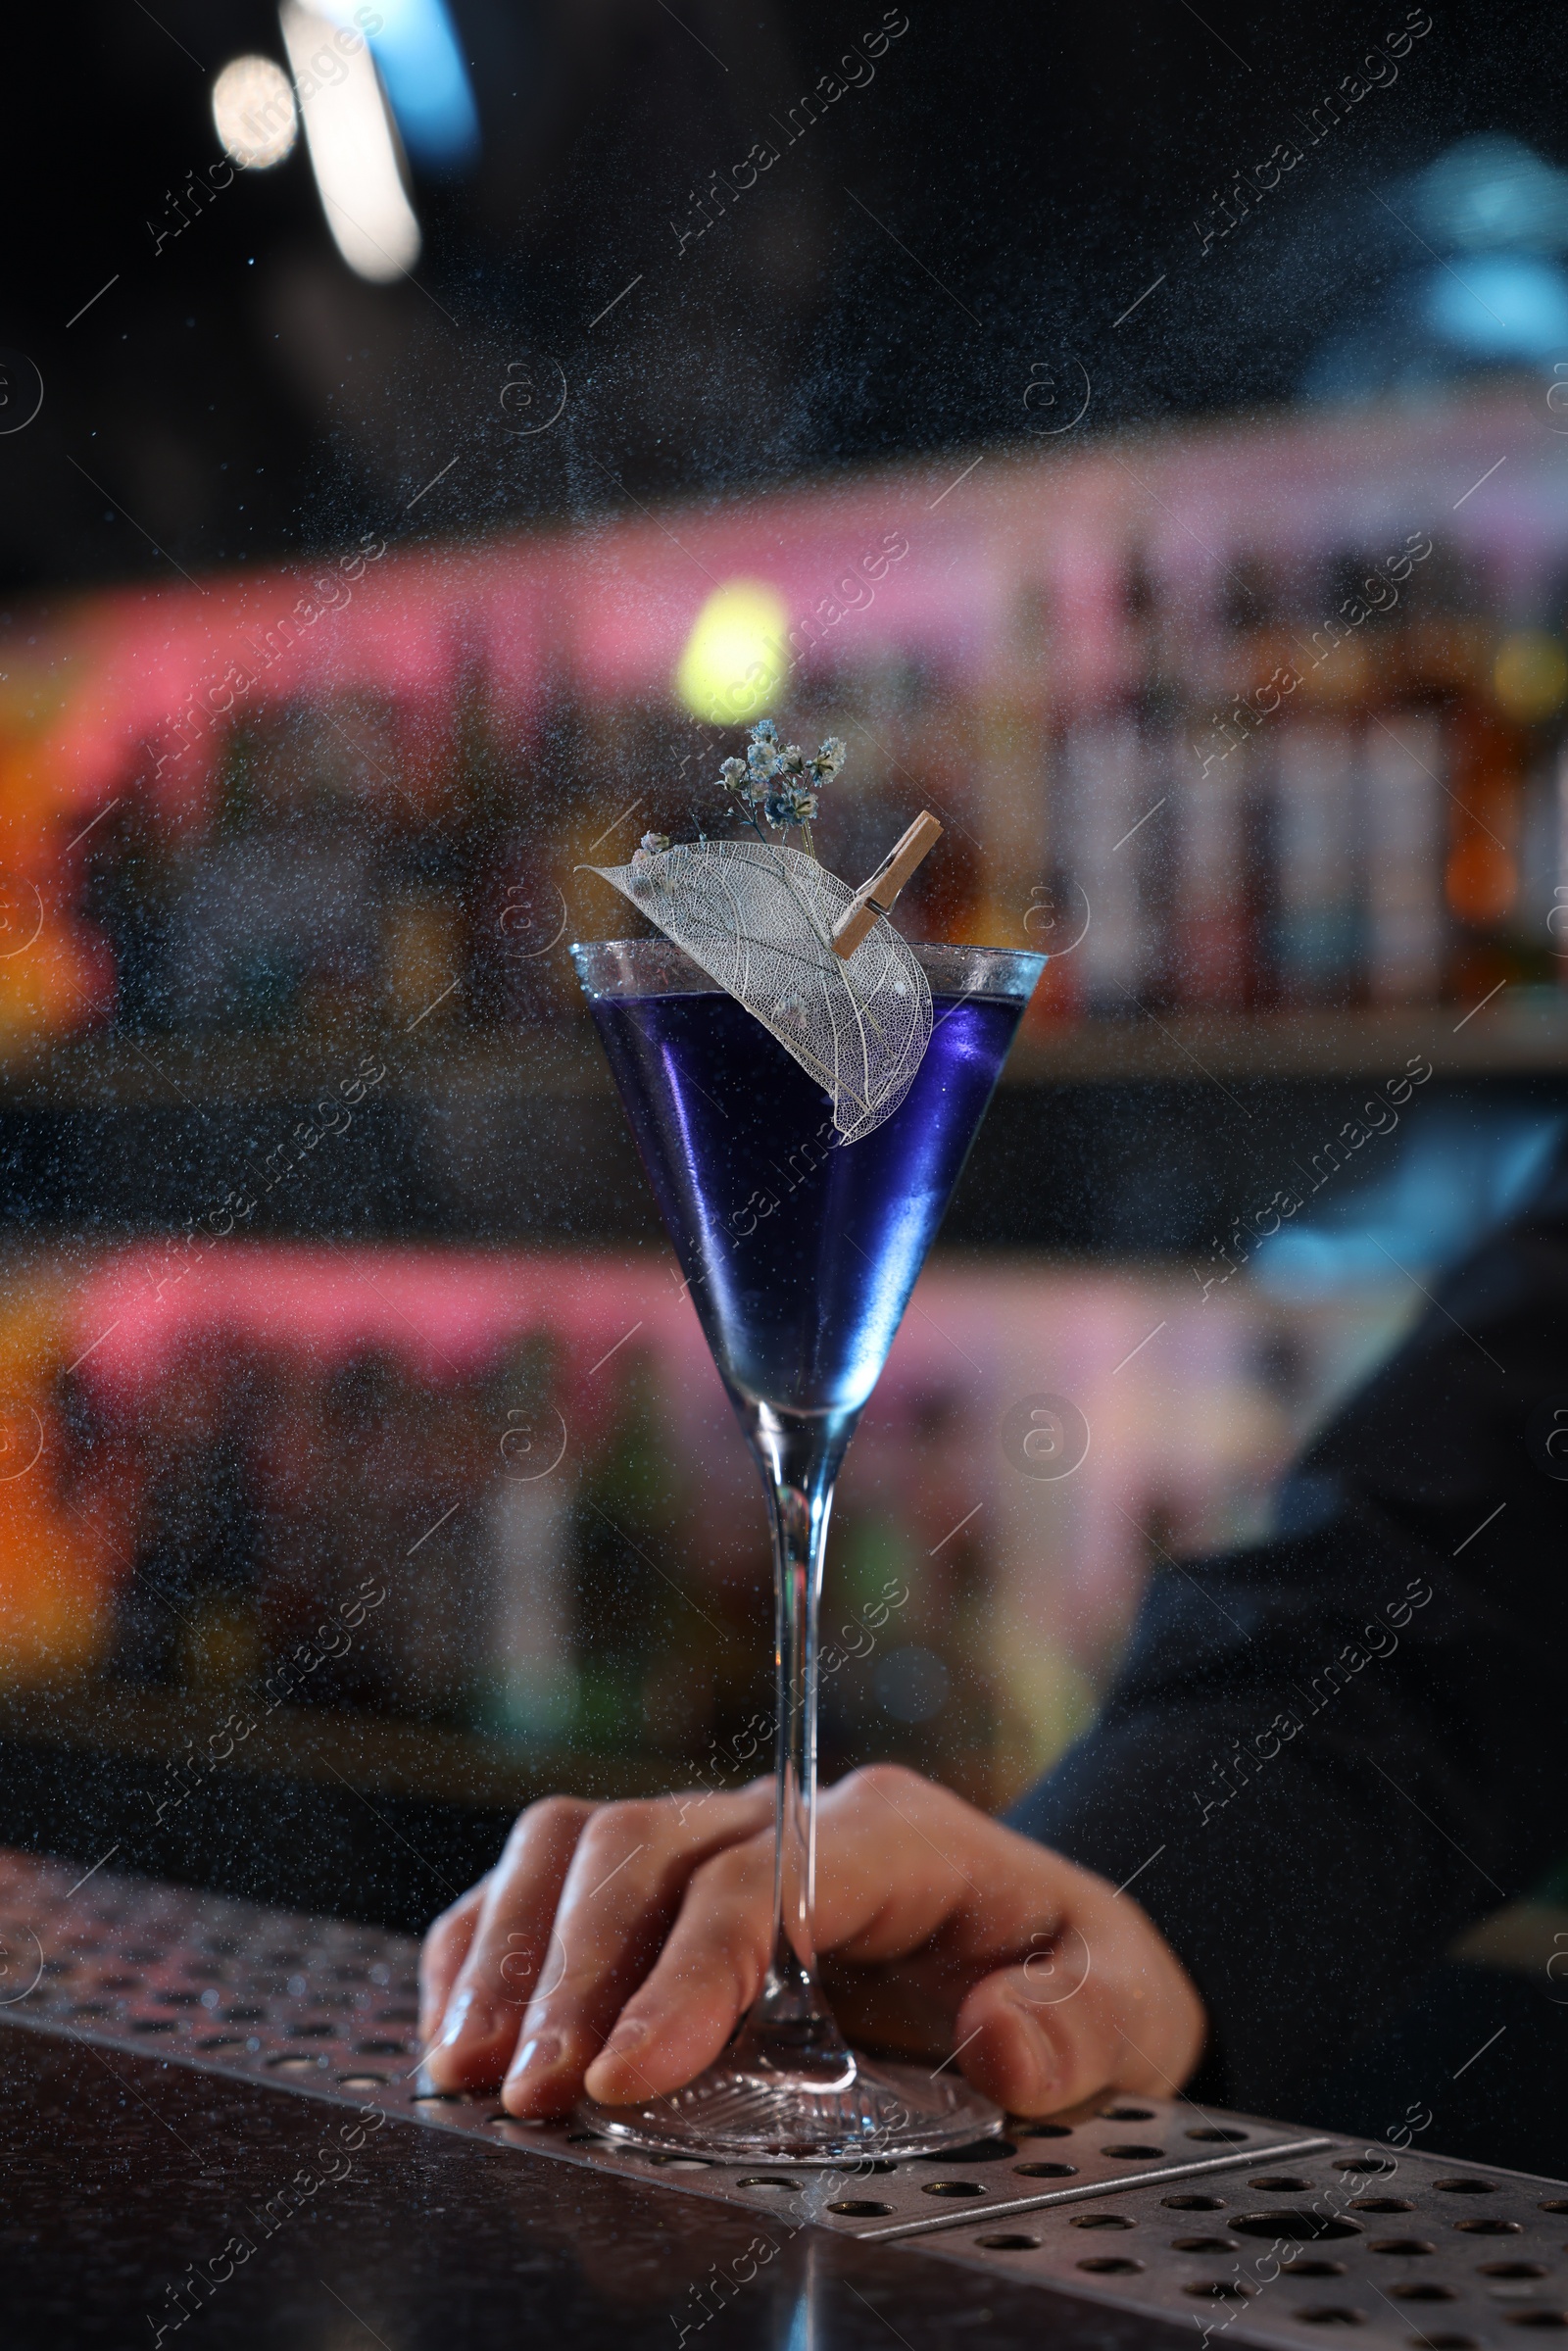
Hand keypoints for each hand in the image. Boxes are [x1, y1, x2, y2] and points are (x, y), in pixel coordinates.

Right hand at [419, 1765, 1205, 2116]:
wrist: (1053, 1965)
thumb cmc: (1076, 1980)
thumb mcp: (1126, 2007)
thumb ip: (1078, 2030)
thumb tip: (1002, 2048)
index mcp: (892, 1836)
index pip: (765, 1877)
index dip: (685, 1971)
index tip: (626, 2079)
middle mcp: (788, 1822)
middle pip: (645, 1849)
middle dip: (571, 1971)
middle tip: (529, 2096)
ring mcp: (718, 1845)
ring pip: (580, 1845)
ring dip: (512, 1951)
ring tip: (469, 2070)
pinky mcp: (668, 1894)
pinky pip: (553, 1882)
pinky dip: (493, 1944)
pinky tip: (462, 2027)